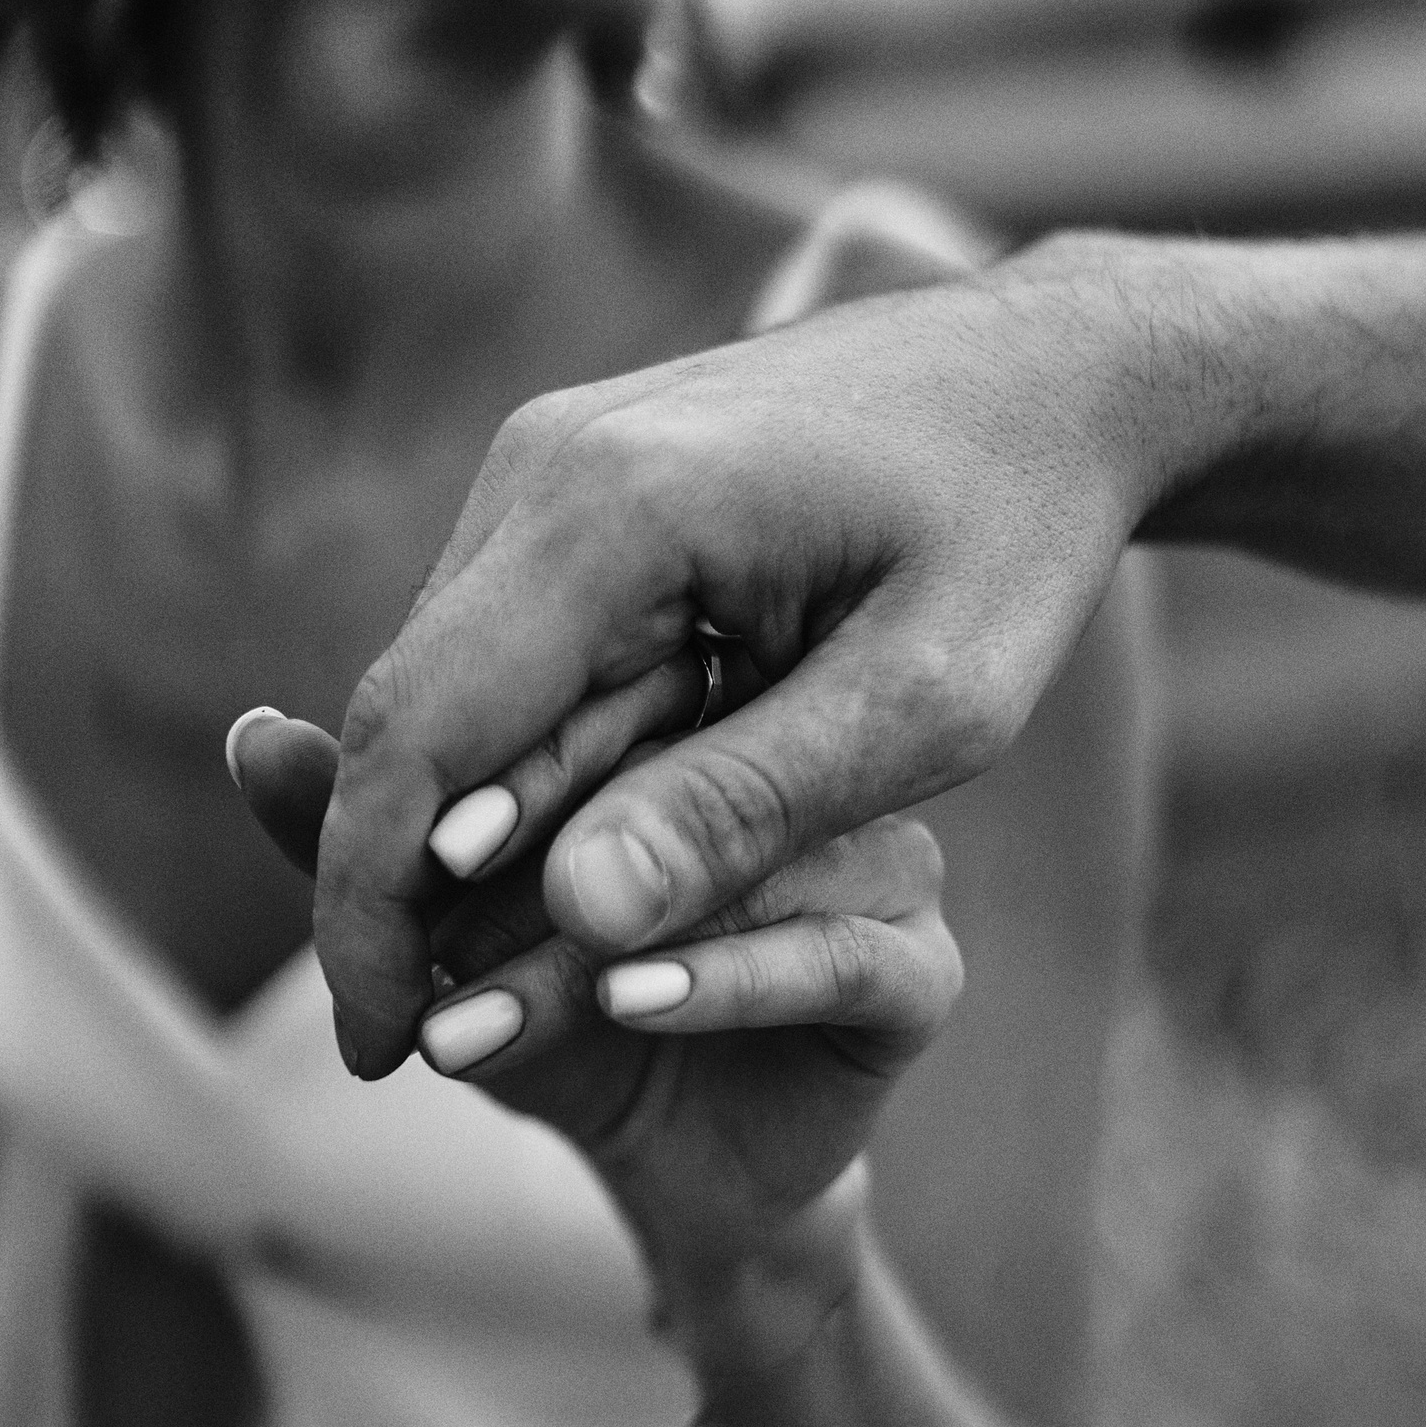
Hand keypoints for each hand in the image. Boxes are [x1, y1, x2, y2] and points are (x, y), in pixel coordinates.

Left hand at [232, 717, 962, 1309]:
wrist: (677, 1178)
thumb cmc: (563, 1023)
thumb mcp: (453, 939)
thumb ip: (371, 848)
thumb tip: (253, 736)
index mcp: (705, 717)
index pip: (618, 691)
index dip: (512, 759)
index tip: (416, 838)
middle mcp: (806, 763)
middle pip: (689, 763)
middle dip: (552, 843)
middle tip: (440, 927)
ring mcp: (878, 856)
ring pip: (756, 857)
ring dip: (617, 930)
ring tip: (502, 995)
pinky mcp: (918, 966)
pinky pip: (840, 952)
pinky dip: (726, 976)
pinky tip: (631, 1000)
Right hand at [298, 250, 1148, 1075]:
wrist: (1053, 375)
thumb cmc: (1021, 537)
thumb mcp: (926, 707)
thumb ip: (747, 806)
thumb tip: (576, 914)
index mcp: (617, 509)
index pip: (419, 734)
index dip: (372, 907)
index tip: (377, 1051)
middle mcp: (545, 465)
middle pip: (404, 715)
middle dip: (389, 892)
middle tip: (409, 1047)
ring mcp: (551, 465)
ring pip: (444, 689)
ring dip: (452, 842)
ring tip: (482, 988)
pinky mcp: (576, 486)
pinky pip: (505, 653)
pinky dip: (512, 772)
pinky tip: (562, 871)